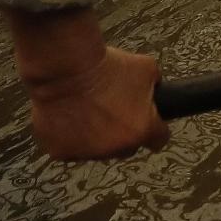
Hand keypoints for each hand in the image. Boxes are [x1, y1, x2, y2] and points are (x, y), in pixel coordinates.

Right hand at [7, 9, 168, 160]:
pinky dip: (71, 138)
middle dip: (124, 133)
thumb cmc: (105, 67)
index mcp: (141, 130)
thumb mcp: (146, 68)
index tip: (151, 124)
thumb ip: (155, 85)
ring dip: (97, 137)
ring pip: (98, 150)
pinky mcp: (62, 153)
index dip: (156, 129)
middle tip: (114, 112)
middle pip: (127, 147)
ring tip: (89, 110)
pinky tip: (69, 117)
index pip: (159, 139)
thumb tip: (155, 88)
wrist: (66, 68)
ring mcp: (87, 153)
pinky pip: (72, 149)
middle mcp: (116, 148)